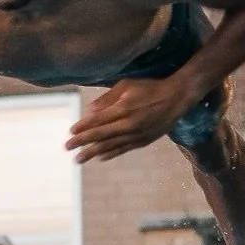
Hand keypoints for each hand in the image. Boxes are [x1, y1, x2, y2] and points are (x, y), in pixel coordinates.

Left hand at [66, 76, 191, 163]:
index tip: (70, 132)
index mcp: (123, 109)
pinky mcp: (143, 140)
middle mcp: (128, 125)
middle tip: (67, 148)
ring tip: (79, 159)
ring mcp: (136, 135)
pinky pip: (123, 149)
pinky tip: (100, 157)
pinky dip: (111, 153)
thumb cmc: (150, 87)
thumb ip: (108, 98)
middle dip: (82, 143)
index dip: (82, 128)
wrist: (177, 98)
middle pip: (100, 136)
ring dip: (92, 153)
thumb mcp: (127, 85)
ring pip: (110, 146)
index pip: (97, 121)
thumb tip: (90, 110)